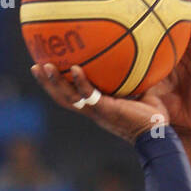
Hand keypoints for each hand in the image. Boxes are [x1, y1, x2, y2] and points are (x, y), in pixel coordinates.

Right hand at [30, 61, 168, 143]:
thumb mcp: (142, 91)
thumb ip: (136, 76)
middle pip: (61, 98)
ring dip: (54, 83)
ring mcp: (96, 112)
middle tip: (34, 66)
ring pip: (68, 98)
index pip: (72, 96)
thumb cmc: (152, 117)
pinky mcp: (104, 111)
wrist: (156, 135)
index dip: (59, 84)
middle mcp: (92, 111)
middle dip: (46, 84)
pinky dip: (80, 83)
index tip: (48, 69)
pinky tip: (76, 68)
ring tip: (43, 66)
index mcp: (96, 107)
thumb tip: (142, 54)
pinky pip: (88, 95)